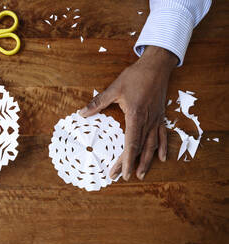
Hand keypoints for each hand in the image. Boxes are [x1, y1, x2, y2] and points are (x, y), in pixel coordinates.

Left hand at [79, 46, 177, 180]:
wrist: (156, 66)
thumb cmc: (135, 76)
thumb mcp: (114, 88)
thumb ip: (97, 103)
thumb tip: (81, 113)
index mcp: (136, 116)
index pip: (131, 144)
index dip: (126, 160)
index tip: (121, 173)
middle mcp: (148, 122)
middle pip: (140, 148)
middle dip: (131, 164)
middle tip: (122, 177)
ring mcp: (156, 120)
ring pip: (152, 145)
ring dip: (147, 161)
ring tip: (140, 174)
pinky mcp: (160, 117)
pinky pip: (162, 135)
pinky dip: (162, 148)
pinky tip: (161, 158)